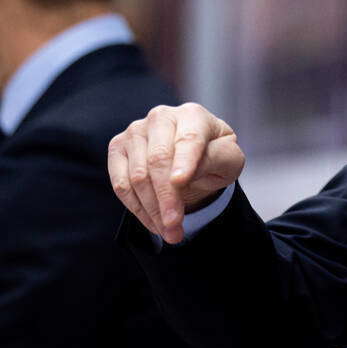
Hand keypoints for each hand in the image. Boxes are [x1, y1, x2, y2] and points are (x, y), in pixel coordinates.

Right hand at [108, 103, 244, 243]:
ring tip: (170, 232)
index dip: (184, 162)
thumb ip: (216, 159)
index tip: (181, 183)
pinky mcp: (118, 148)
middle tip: (175, 228)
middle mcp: (161, 117)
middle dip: (167, 198)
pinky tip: (154, 223)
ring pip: (137, 176)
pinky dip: (137, 208)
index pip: (188, 139)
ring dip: (153, 210)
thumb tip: (182, 174)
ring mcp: (136, 131)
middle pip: (158, 160)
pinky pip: (121, 184)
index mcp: (193, 115)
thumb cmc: (215, 157)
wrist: (193, 159)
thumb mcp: (228, 160)